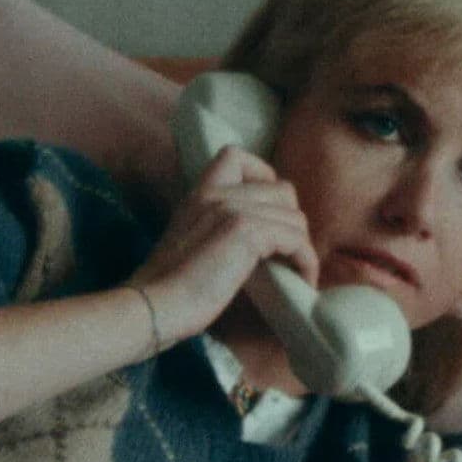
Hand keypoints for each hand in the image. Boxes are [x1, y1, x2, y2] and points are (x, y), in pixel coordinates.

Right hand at [125, 145, 317, 346]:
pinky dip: (306, 262)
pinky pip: (297, 240)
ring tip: (296, 272)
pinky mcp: (246, 232)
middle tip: (287, 253)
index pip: (236, 156)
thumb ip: (215, 227)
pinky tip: (302, 280)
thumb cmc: (169, 289)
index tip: (269, 211)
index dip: (264, 177)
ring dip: (302, 248)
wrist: (154, 305)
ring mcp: (232, 209)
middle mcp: (217, 194)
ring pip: (295, 218)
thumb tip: (259, 239)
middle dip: (292, 222)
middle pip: (283, 190)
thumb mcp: (189, 242)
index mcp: (200, 194)